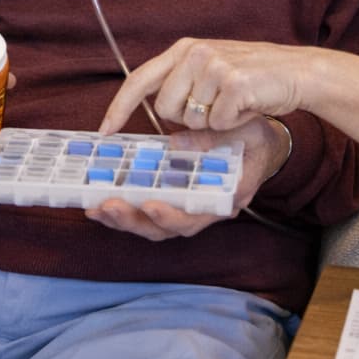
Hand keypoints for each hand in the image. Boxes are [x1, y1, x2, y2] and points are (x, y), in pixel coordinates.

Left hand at [85, 116, 288, 239]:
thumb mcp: (243, 131)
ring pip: (153, 225)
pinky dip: (125, 207)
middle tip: (106, 206)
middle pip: (167, 228)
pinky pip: (148, 210)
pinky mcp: (175, 198)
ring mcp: (188, 207)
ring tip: (95, 208)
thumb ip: (212, 138)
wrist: (264, 145)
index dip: (171, 216)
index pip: (195, 217)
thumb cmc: (255, 137)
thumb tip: (175, 143)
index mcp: (225, 198)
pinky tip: (101, 200)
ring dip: (123, 219)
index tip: (150, 205)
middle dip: (134, 220)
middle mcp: (205, 211)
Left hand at [99, 37, 311, 135]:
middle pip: (164, 107)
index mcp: (184, 49)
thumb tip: (160, 134)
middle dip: (187, 119)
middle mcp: (194, 52)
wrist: (297, 72)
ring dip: (213, 122)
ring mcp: (213, 64)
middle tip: (215, 107)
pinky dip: (232, 124)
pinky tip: (247, 108)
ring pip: (190, 119)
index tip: (105, 132)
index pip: (140, 78)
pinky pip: (217, 123)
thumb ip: (181, 93)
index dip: (119, 106)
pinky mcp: (234, 82)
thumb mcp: (210, 78)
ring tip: (234, 105)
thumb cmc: (252, 81)